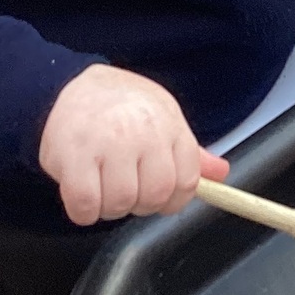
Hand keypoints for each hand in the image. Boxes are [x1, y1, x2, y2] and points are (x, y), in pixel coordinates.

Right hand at [38, 64, 228, 225]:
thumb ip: (190, 153)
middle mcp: (143, 132)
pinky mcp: (74, 154)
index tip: (156, 197)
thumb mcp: (163, 120)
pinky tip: (81, 193)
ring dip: (108, 207)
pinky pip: (85, 205)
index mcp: (169, 125)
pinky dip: (83, 212)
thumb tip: (220, 173)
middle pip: (154, 197)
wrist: (75, 83)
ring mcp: (108, 142)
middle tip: (123, 188)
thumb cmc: (124, 108)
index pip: (187, 182)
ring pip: (120, 203)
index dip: (172, 200)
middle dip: (138, 204)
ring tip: (100, 185)